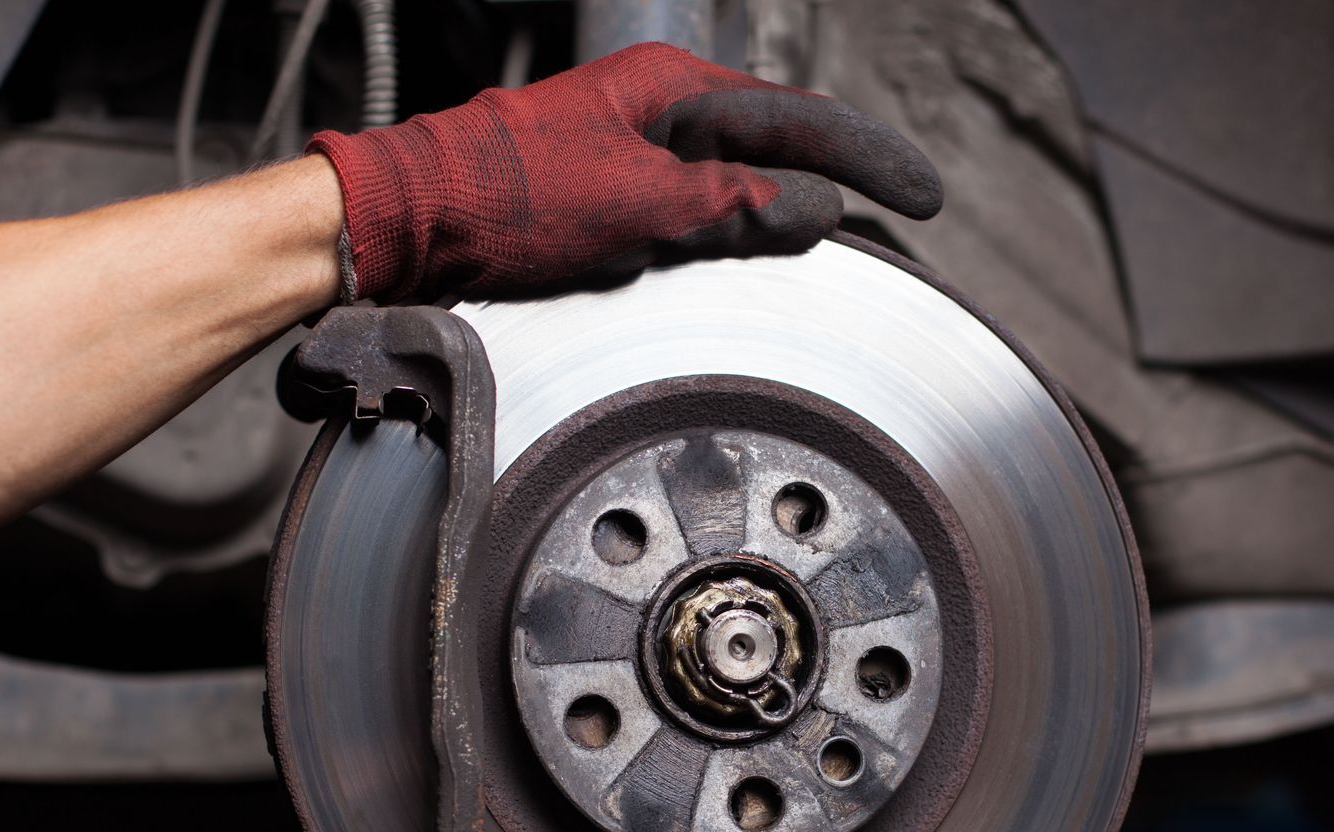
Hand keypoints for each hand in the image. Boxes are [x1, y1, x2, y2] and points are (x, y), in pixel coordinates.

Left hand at [306, 42, 941, 302]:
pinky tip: (754, 240)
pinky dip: (740, 219)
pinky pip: (698, 198)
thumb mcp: (638, 207)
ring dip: (793, 195)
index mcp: (670, 89)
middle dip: (844, 168)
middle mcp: (654, 107)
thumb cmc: (504, 201)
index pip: (798, 123)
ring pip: (737, 168)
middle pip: (776, 137)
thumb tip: (816, 211)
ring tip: (851, 221)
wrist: (409, 223)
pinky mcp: (606, 189)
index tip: (924, 195)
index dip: (869, 160)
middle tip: (905, 202)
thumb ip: (732, 208)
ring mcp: (630, 145)